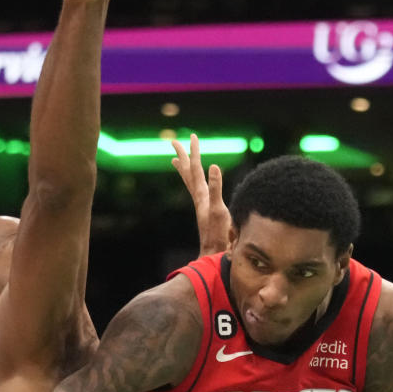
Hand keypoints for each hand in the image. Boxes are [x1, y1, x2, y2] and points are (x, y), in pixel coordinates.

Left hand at [172, 133, 230, 255]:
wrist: (214, 254)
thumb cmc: (218, 234)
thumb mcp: (218, 209)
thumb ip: (216, 188)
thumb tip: (212, 166)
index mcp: (201, 194)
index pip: (196, 168)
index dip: (194, 152)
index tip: (192, 136)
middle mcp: (199, 198)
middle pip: (188, 173)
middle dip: (183, 156)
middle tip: (174, 142)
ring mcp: (201, 205)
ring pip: (190, 182)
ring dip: (185, 169)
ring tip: (176, 161)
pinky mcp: (205, 211)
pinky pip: (197, 191)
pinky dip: (194, 183)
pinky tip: (197, 185)